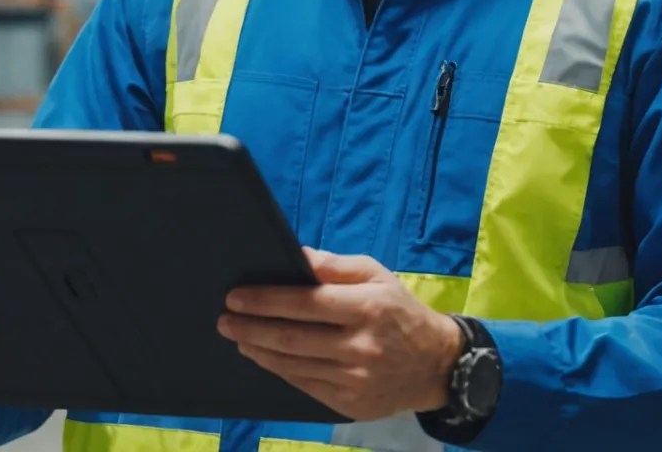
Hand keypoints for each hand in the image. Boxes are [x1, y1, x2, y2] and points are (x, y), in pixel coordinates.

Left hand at [219, 248, 464, 420]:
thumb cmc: (400, 312)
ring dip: (259, 351)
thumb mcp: (377, 276)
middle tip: (225, 321)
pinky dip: (281, 370)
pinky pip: (305, 385)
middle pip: (292, 338)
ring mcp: (355, 380)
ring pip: (293, 365)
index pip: (305, 303)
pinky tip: (266, 357)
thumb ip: (335, 266)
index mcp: (368, 308)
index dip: (265, 300)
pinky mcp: (350, 404)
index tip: (235, 297)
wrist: (436, 365)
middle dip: (251, 328)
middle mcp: (361, 347)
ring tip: (239, 338)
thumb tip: (295, 256)